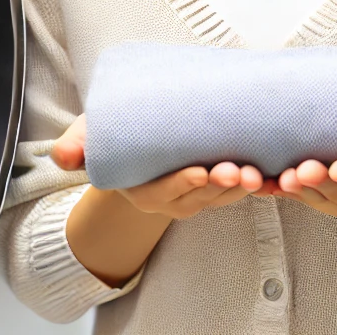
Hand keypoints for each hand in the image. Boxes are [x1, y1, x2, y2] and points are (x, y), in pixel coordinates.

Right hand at [50, 114, 267, 219]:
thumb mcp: (88, 137)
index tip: (199, 170)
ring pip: (223, 195)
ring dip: (242, 186)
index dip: (182, 182)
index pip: (164, 191)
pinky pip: (238, 190)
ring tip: (258, 173)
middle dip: (220, 184)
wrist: (134, 140)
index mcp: (141, 190)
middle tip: (237, 170)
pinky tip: (273, 174)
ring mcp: (195, 196)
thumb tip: (63, 155)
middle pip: (199, 196)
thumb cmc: (113, 138)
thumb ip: (76, 145)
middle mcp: (171, 200)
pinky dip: (256, 184)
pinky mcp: (216, 187)